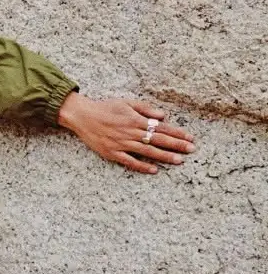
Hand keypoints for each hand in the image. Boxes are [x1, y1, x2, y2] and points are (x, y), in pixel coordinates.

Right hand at [56, 93, 194, 173]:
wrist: (83, 116)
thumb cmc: (105, 108)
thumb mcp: (127, 103)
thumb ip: (146, 109)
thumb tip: (163, 116)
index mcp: (136, 120)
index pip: (162, 127)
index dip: (177, 133)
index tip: (190, 137)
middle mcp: (131, 132)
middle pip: (158, 140)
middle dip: (176, 145)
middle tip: (191, 150)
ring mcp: (122, 144)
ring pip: (148, 152)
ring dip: (165, 156)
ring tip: (179, 160)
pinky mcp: (113, 153)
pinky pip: (130, 161)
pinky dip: (142, 166)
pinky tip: (154, 170)